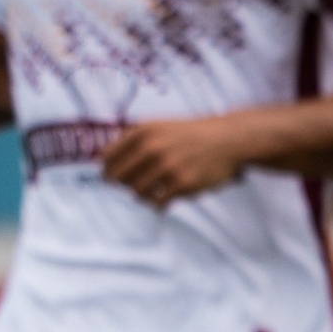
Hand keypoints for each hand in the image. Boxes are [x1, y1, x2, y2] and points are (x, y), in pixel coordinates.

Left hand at [101, 116, 247, 208]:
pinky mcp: (183, 183)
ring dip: (142, 196)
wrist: (227, 139)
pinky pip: (158, 202)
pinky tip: (163, 202)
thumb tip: (104, 160)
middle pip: (119, 177)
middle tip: (132, 187)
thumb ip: (134, 139)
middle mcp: (152, 148)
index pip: (108, 157)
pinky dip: (158, 205)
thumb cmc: (191, 135)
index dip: (108, 170)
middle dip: (123, 185)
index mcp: (143, 132)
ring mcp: (167, 166)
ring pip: (137, 192)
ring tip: (152, 194)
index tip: (112, 178)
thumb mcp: (160, 126)